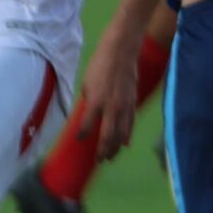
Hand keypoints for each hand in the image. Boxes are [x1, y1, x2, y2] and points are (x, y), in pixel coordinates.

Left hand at [78, 19, 142, 160]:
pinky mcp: (133, 103)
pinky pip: (130, 125)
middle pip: (107, 136)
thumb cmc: (99, 65)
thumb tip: (88, 113)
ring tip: (110, 157)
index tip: (79, 140)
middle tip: (98, 160)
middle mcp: (110, 108)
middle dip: (102, 151)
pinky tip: (125, 144)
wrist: (121, 52)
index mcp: (95, 101)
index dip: (82, 135)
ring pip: (121, 134)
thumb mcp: (87, 82)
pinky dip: (127, 136)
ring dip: (115, 148)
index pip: (87, 126)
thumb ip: (89, 100)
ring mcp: (124, 107)